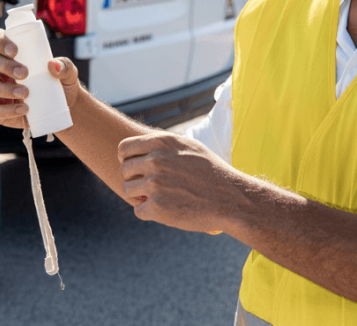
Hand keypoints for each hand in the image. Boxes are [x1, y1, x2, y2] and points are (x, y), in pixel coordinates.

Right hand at [0, 27, 83, 129]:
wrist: (65, 107)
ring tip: (25, 92)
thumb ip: (64, 66)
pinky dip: (6, 110)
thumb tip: (52, 65)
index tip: (14, 50)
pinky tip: (23, 109)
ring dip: (2, 88)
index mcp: (12, 53)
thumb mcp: (68, 71)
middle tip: (25, 73)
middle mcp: (1, 69)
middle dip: (5, 65)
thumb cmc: (61, 82)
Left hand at [118, 132, 244, 233]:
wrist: (231, 200)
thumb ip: (165, 144)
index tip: (136, 168)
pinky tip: (166, 211)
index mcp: (162, 143)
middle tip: (149, 187)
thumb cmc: (212, 173)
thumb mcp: (190, 147)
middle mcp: (156, 160)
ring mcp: (155, 184)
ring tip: (158, 199)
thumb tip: (145, 144)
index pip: (124, 148)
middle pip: (124, 170)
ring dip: (139, 197)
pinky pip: (138, 210)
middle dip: (134, 179)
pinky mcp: (158, 207)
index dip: (127, 159)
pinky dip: (149, 213)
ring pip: (127, 190)